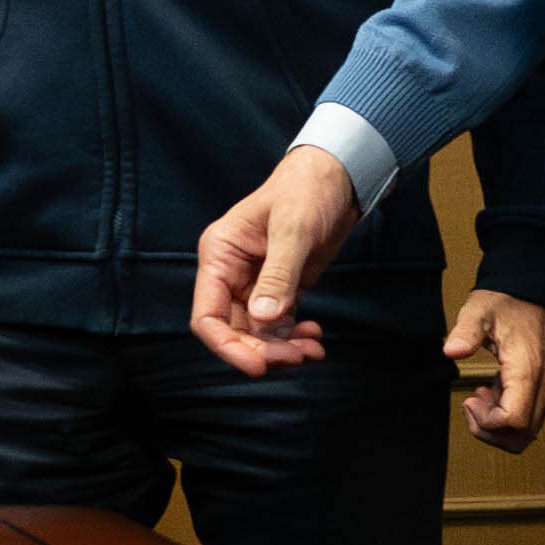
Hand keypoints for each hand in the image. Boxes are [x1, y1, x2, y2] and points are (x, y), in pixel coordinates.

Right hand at [190, 147, 354, 377]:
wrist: (336, 178)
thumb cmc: (306, 191)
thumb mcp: (293, 230)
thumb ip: (278, 275)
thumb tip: (263, 320)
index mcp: (220, 254)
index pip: (208, 315)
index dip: (227, 346)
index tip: (259, 366)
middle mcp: (231, 273)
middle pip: (232, 331)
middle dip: (261, 350)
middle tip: (297, 357)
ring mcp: (255, 283)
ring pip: (256, 334)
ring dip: (281, 349)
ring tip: (312, 350)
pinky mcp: (279, 289)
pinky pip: (278, 326)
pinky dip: (293, 338)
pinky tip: (314, 336)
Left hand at [441, 288, 544, 452]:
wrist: (529, 294)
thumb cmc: (504, 302)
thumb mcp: (479, 310)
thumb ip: (466, 331)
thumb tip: (451, 351)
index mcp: (528, 370)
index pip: (513, 421)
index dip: (486, 421)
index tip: (469, 399)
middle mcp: (544, 386)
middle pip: (520, 436)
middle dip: (489, 429)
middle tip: (472, 401)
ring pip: (525, 433)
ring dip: (497, 423)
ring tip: (482, 394)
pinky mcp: (544, 390)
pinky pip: (528, 419)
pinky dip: (506, 415)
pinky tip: (494, 390)